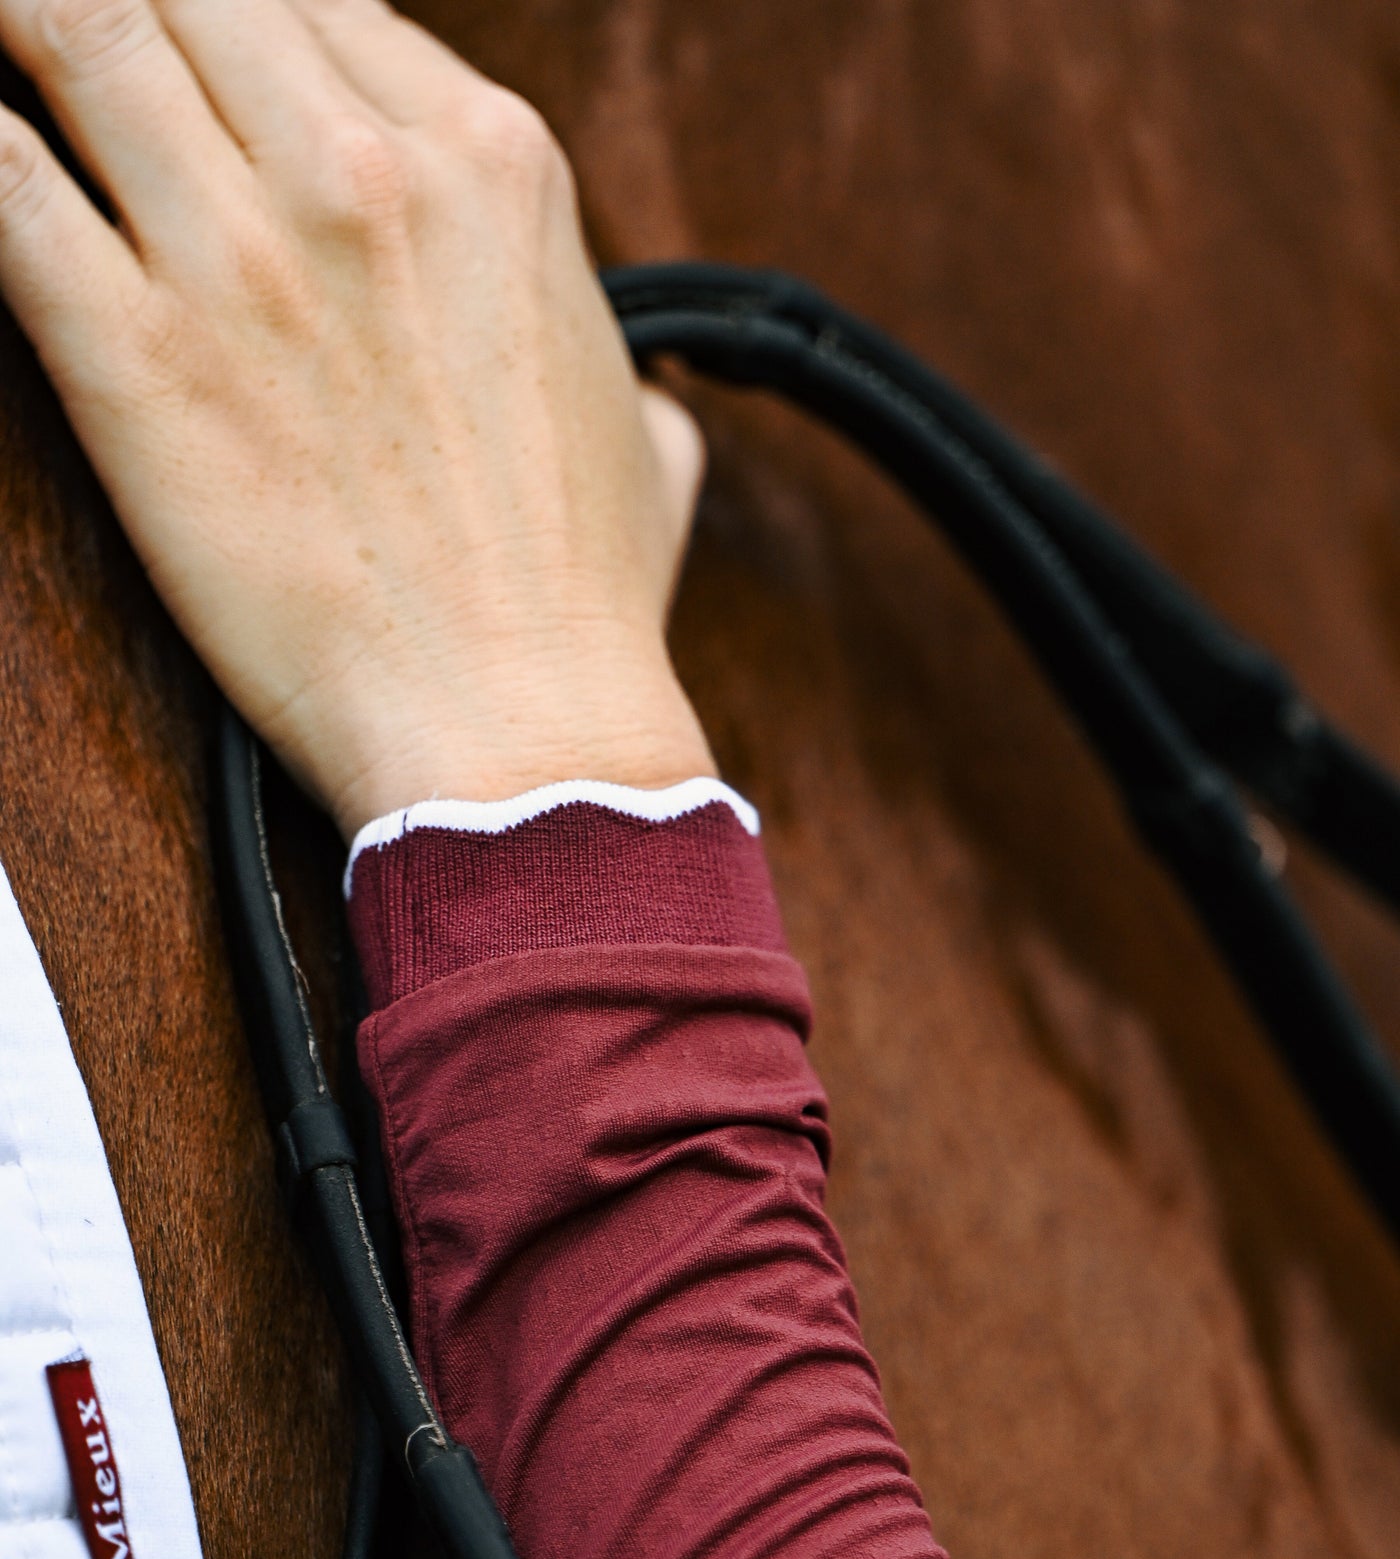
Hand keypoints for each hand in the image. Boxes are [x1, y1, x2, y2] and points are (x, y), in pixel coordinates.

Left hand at [0, 0, 712, 836]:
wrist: (519, 734)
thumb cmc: (578, 608)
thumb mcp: (645, 441)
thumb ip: (616, 366)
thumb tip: (637, 393)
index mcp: (491, 167)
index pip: (322, 2)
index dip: (248, 30)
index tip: (211, 76)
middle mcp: (363, 175)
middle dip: (127, 13)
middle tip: (84, 57)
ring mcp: (244, 255)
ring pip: (74, 23)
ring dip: (26, 30)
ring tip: (14, 60)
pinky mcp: (134, 356)